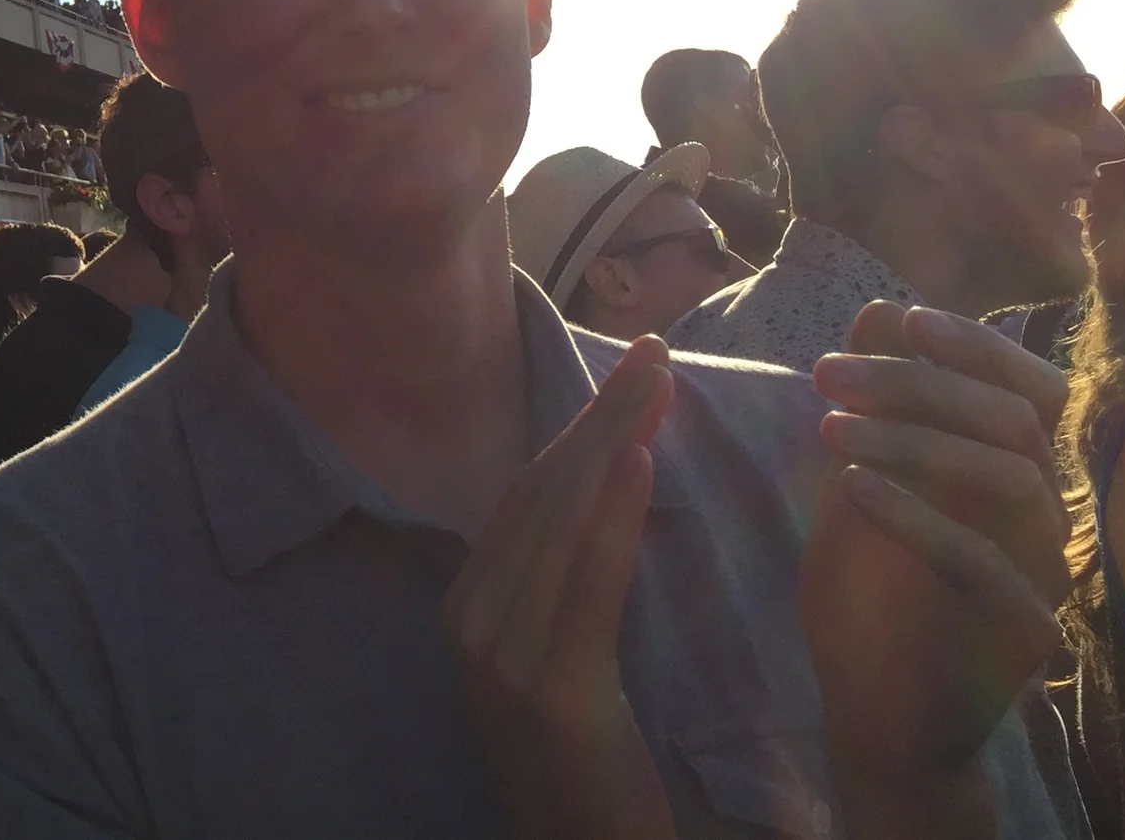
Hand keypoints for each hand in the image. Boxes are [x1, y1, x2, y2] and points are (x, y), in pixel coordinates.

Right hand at [443, 334, 675, 839]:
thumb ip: (566, 590)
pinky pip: (584, 583)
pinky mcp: (551, 692)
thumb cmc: (587, 773)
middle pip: (541, 493)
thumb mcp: (562, 668)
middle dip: (600, 414)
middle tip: (653, 350)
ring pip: (560, 522)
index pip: (528, 494)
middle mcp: (470, 622)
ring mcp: (501, 657)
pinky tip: (639, 461)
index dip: (581, 425)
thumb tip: (604, 496)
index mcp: (466, 609)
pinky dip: (611, 515)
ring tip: (658, 382)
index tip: (634, 370)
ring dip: (614, 441)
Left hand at [803, 303, 1070, 829]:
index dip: (977, 345)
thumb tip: (883, 308)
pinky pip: (985, 562)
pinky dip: (916, 514)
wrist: (874, 709)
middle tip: (828, 374)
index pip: (1031, 388)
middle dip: (917, 383)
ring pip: (1008, 478)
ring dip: (911, 440)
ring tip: (827, 429)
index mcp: (1016, 473)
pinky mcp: (1024, 633)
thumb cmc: (869, 590)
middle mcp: (1046, 518)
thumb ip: (878, 404)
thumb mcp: (860, 478)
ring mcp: (1044, 577)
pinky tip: (851, 490)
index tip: (902, 319)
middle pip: (1014, 419)